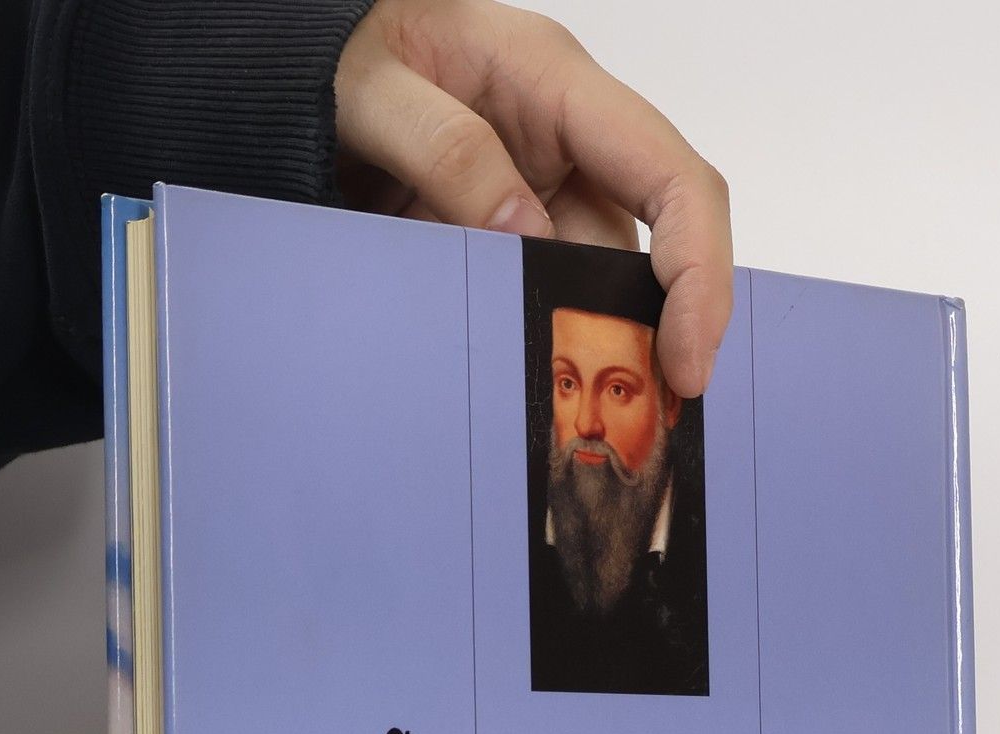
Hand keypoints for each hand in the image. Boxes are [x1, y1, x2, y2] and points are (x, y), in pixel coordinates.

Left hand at [334, 0, 730, 397]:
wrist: (301, 67)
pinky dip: (533, 340)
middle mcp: (571, 141)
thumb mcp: (375, 90)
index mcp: (557, 83)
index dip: (698, 271)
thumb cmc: (342, 52)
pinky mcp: (513, 233)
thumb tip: (523, 232)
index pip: (672, 177)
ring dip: (574, 344)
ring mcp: (545, 190)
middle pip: (645, 251)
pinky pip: (542, 296)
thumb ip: (447, 150)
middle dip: (642, 336)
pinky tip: (508, 374)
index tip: (688, 361)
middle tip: (610, 416)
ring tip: (537, 399)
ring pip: (594, 287)